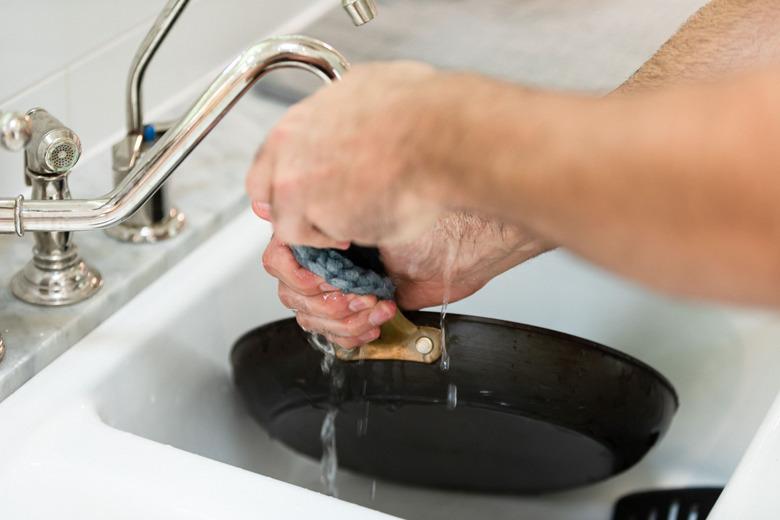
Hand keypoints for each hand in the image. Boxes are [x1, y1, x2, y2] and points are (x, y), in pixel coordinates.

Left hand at [246, 61, 449, 247]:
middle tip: (321, 218)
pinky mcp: (315, 221)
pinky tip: (374, 223)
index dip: (286, 180)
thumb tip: (349, 114)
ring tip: (365, 216)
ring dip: (323, 228)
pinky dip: (344, 241)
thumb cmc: (420, 111)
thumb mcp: (368, 88)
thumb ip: (343, 114)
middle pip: (270, 196)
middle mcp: (288, 153)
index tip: (299, 191)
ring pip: (294, 224)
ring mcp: (298, 189)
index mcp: (298, 119)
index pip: (270, 160)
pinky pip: (322, 242)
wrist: (439, 139)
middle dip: (294, 210)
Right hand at [257, 205, 551, 347]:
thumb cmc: (417, 192)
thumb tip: (275, 232)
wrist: (467, 225)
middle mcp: (331, 238)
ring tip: (368, 300)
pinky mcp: (371, 297)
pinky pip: (338, 330)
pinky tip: (376, 312)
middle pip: (289, 285)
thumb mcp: (341, 190)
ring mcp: (351, 270)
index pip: (277, 248)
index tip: (317, 269)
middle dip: (317, 295)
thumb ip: (297, 208)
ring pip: (310, 311)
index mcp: (317, 206)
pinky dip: (351, 330)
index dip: (292, 266)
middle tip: (346, 287)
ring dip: (337, 314)